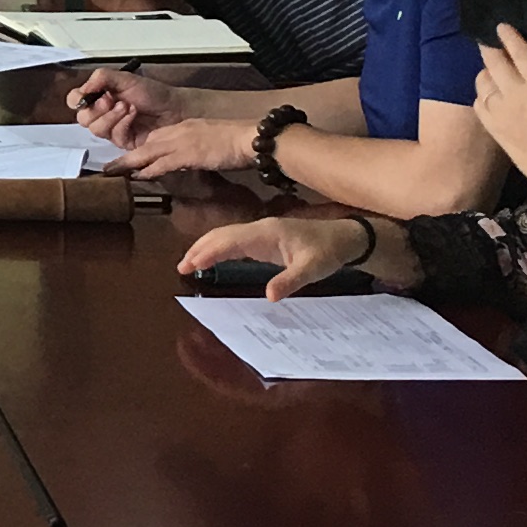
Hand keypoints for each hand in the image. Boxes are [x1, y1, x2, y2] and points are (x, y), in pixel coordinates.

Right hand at [66, 65, 184, 146]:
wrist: (174, 108)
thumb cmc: (152, 93)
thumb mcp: (125, 79)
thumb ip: (102, 78)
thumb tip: (84, 89)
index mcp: (99, 97)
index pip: (76, 100)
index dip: (78, 100)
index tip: (88, 95)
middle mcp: (103, 114)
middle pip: (82, 119)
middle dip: (96, 109)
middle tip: (111, 100)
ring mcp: (112, 129)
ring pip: (96, 129)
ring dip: (111, 116)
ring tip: (127, 106)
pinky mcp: (123, 142)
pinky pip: (114, 136)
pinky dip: (123, 123)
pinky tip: (133, 115)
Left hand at [114, 116, 257, 180]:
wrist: (251, 138)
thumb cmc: (238, 142)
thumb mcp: (212, 142)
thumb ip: (199, 149)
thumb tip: (193, 159)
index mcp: (187, 127)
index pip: (158, 137)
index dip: (142, 149)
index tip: (129, 159)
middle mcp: (180, 131)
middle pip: (147, 142)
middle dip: (129, 155)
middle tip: (111, 166)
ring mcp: (182, 141)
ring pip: (148, 151)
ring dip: (129, 162)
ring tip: (112, 172)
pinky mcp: (188, 153)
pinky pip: (162, 162)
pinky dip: (148, 169)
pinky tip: (137, 176)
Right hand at [177, 214, 367, 298]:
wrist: (345, 238)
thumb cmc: (328, 252)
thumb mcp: (312, 269)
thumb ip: (289, 281)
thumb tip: (268, 297)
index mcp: (266, 234)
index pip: (230, 240)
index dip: (209, 251)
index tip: (190, 264)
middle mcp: (260, 229)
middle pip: (222, 234)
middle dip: (200, 248)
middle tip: (181, 266)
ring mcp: (262, 232)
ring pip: (227, 235)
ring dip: (207, 247)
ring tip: (190, 263)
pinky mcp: (265, 238)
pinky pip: (236, 240)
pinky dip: (220, 248)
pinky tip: (214, 259)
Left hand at [470, 22, 526, 199]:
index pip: (519, 52)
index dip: (508, 36)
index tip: (501, 26)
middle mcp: (516, 95)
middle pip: (494, 62)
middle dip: (491, 48)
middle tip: (491, 41)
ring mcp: (502, 113)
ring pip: (482, 82)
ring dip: (486, 70)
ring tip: (492, 68)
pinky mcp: (495, 131)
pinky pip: (479, 105)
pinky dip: (481, 95)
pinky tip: (490, 95)